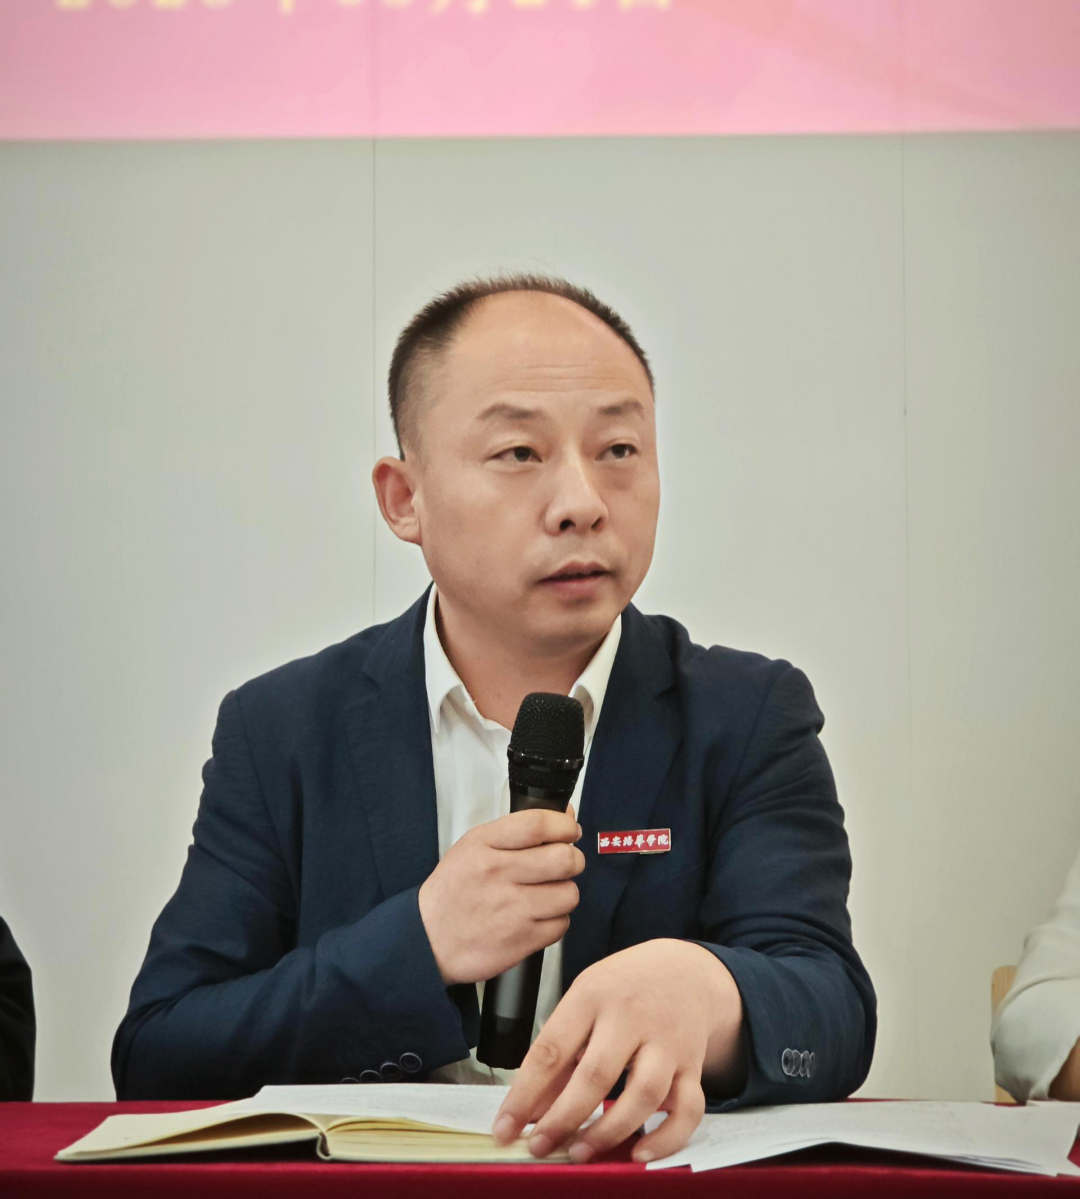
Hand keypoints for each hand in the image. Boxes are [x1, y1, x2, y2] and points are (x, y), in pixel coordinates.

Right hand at [418, 806, 583, 986]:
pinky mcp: (521, 940)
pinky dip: (555, 921)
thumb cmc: (454, 891)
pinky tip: (538, 917)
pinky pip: (561, 925)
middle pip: (564, 858)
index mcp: (484, 845)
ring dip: (564, 893)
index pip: (538, 824)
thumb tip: (566, 815)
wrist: (428, 939)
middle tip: (564, 864)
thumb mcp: (474, 847)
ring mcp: (511, 909)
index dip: (564, 825)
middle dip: (572, 860)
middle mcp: (498, 874)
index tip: (570, 831)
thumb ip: (519, 830)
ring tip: (547, 894)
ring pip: (569, 894)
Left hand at [491, 939, 744, 1162]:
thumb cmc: (624, 987)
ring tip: (580, 1151)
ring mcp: (667, 1042)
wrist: (685, 970)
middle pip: (597, 1073)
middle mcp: (631, 1017)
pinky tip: (640, 1154)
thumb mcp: (584, 1000)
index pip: (552, 1049)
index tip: (505, 1128)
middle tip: (540, 1146)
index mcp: (593, 995)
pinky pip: (688, 1109)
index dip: (524, 1094)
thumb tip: (530, 1110)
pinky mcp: (693, 1065)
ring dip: (609, 1131)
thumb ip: (559, 1052)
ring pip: (644, 1094)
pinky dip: (666, 1138)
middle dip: (564, 1117)